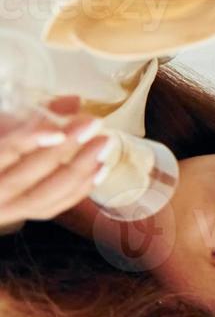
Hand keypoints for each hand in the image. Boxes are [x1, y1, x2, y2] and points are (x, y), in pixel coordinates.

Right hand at [0, 98, 108, 228]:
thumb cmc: (0, 140)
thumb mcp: (5, 123)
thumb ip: (33, 114)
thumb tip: (74, 102)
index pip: (1, 154)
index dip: (28, 142)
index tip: (59, 131)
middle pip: (24, 178)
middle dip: (62, 152)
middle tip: (92, 125)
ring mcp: (6, 209)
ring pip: (42, 198)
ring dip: (78, 172)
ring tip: (103, 145)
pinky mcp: (25, 214)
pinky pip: (53, 207)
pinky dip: (79, 189)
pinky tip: (100, 168)